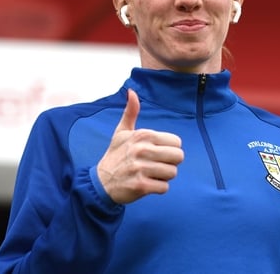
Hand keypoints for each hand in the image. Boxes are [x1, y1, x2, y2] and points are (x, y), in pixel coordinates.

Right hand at [96, 88, 184, 203]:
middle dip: (170, 163)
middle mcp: (143, 150)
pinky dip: (158, 188)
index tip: (157, 153)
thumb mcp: (121, 132)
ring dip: (163, 176)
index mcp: (143, 135)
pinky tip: (147, 183)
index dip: (170, 149)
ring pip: (172, 173)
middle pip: (178, 157)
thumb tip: (132, 92)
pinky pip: (164, 187)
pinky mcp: (141, 186)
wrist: (101, 182)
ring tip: (149, 174)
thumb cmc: (115, 155)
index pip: (177, 142)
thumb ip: (131, 112)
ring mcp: (141, 168)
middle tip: (156, 165)